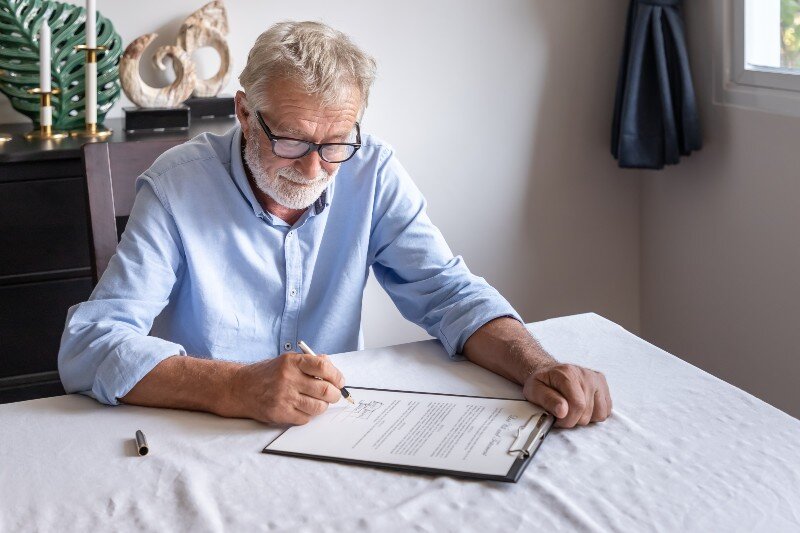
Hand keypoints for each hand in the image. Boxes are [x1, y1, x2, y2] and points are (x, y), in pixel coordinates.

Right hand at [226, 352, 344, 424]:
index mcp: (292, 362)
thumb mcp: (286, 361)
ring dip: (323, 406)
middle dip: (335, 395)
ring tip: (318, 402)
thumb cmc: (267, 374)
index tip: (340, 381)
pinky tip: (302, 408)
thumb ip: (309, 362)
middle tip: (334, 395)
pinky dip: (308, 415)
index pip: (323, 366)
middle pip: (325, 390)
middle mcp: (288, 378)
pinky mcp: (279, 413)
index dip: (336, 375)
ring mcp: (283, 397)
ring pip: (318, 407)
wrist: (239, 388)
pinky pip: (305, 418)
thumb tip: (332, 367)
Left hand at [523, 363, 611, 427]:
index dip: (567, 419)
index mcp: (567, 373)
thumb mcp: (534, 390)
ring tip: (572, 409)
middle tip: (562, 413)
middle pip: (587, 412)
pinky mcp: (603, 385)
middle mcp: (586, 375)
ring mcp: (597, 379)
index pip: (578, 405)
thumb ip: (547, 400)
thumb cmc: (542, 382)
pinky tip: (583, 407)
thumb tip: (562, 411)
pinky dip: (594, 414)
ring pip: (599, 414)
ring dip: (584, 418)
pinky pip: (606, 410)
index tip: (557, 419)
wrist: (549, 371)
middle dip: (573, 419)